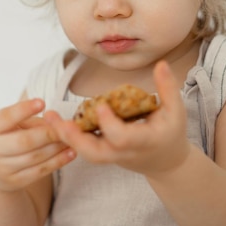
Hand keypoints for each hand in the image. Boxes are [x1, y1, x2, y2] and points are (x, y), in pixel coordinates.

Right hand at [0, 98, 75, 191]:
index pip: (6, 118)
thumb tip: (56, 120)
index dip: (23, 110)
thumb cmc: (6, 137)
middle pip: (24, 141)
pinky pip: (40, 171)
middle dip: (48, 133)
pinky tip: (71, 152)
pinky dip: (58, 161)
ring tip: (72, 138)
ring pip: (35, 157)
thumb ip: (30, 120)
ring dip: (57, 147)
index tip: (42, 102)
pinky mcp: (14, 182)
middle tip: (66, 126)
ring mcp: (1, 169)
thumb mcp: (10, 124)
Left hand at [44, 61, 190, 176]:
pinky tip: (55, 120)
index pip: (123, 137)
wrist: (166, 162)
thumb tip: (160, 63)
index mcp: (143, 141)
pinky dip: (68, 137)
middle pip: (96, 153)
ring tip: (49, 118)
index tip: (100, 105)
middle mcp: (124, 152)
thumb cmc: (171, 132)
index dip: (110, 124)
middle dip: (76, 139)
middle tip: (59, 122)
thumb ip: (168, 88)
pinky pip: (82, 148)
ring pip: (85, 153)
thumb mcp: (176, 111)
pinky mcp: (103, 153)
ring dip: (65, 137)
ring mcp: (112, 156)